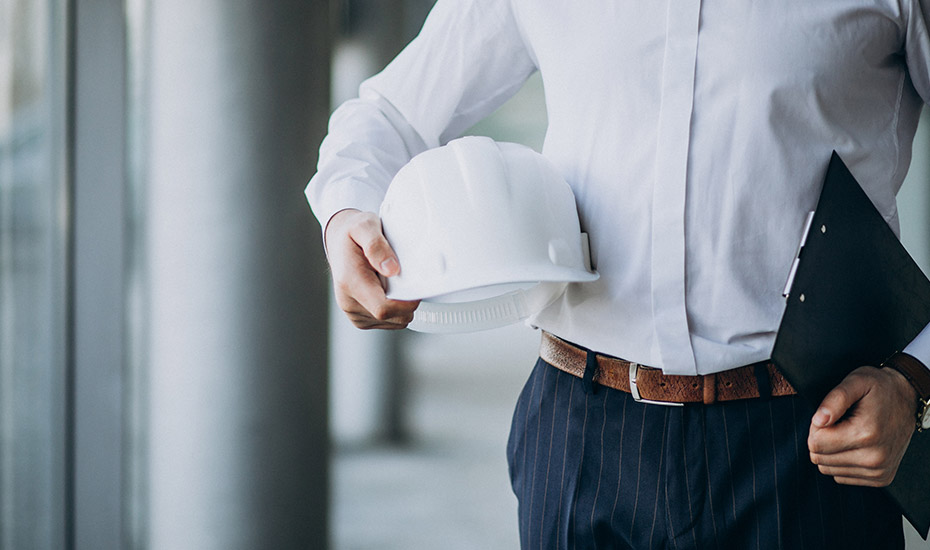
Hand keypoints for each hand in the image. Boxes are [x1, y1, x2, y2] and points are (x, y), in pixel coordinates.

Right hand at [324, 209, 418, 328]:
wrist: (338, 241)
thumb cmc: (352, 233)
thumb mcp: (364, 226)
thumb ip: (376, 245)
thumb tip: (392, 269)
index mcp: (349, 282)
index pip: (383, 308)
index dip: (406, 304)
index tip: (418, 290)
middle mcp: (348, 302)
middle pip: (392, 317)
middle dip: (407, 302)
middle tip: (407, 279)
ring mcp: (354, 313)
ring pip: (394, 322)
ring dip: (402, 306)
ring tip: (394, 283)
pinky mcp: (360, 319)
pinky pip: (389, 322)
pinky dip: (396, 310)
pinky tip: (389, 290)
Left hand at [808, 366, 917, 486]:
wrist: (907, 399)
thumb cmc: (880, 389)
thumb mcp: (856, 382)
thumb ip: (835, 399)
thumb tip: (818, 421)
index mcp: (866, 434)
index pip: (815, 444)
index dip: (815, 427)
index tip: (828, 416)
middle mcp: (874, 458)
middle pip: (819, 459)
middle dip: (821, 440)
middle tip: (837, 423)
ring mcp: (879, 471)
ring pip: (828, 469)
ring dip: (830, 452)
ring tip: (847, 433)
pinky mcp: (880, 478)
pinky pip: (841, 476)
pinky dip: (841, 461)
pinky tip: (854, 445)